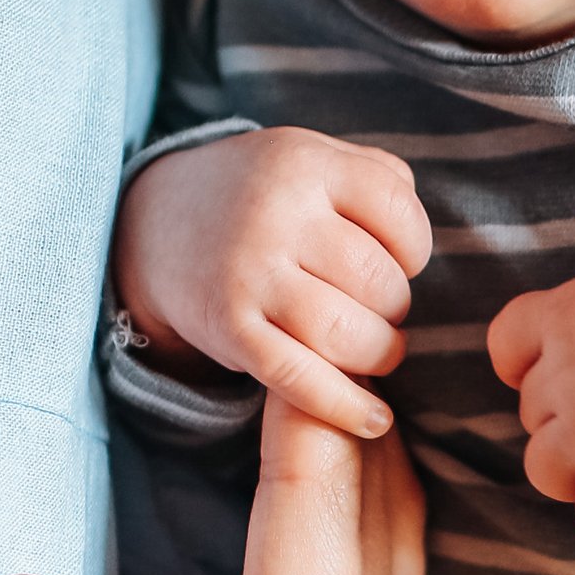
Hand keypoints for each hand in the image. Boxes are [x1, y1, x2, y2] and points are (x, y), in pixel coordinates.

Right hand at [115, 129, 429, 439]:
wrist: (152, 224)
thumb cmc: (260, 195)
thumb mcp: (310, 156)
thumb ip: (376, 176)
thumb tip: (422, 239)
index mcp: (305, 163)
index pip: (399, 214)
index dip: (416, 249)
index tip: (401, 263)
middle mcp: (276, 214)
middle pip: (379, 281)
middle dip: (395, 306)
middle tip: (381, 310)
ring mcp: (249, 274)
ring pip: (348, 334)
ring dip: (379, 353)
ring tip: (377, 350)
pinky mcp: (230, 330)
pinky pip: (300, 379)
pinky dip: (345, 406)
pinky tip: (374, 418)